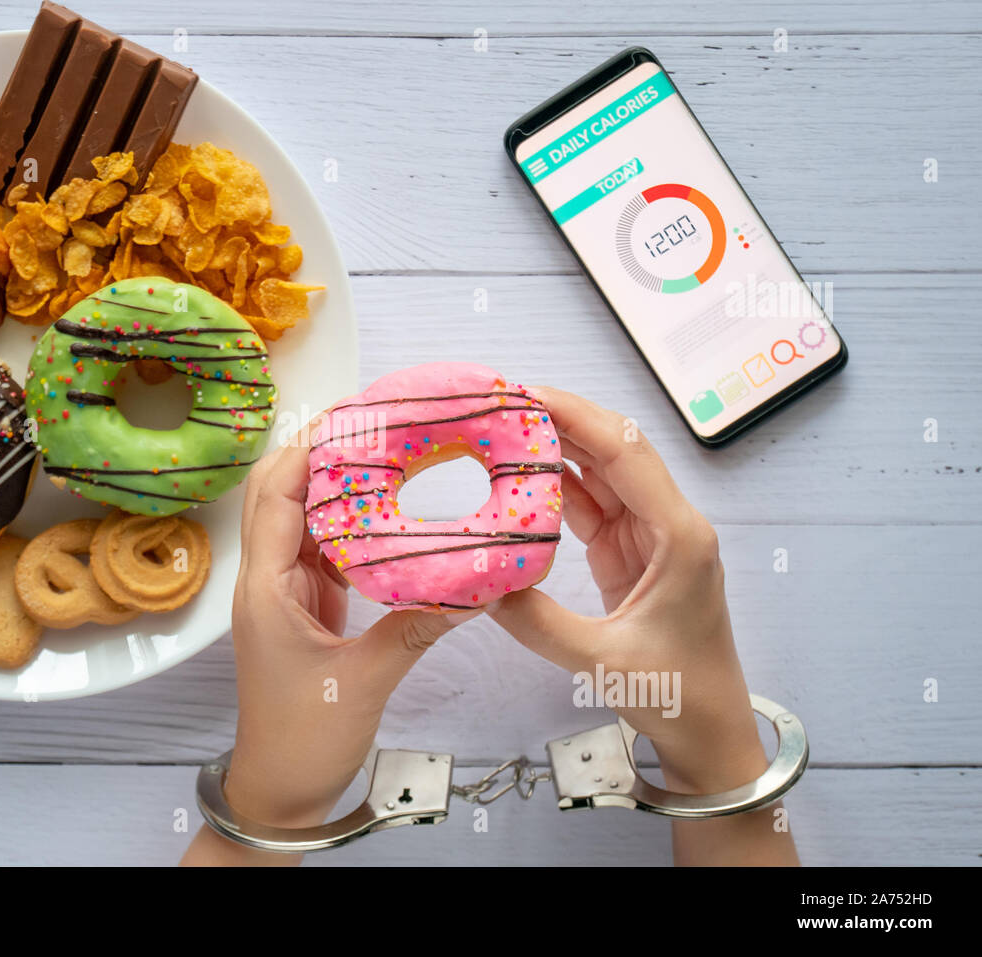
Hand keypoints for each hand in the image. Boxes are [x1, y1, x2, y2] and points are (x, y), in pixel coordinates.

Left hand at [182, 430, 478, 864]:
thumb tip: (470, 591)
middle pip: (278, 495)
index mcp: (265, 591)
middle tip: (369, 421)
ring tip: (380, 452)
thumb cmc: (301, 742)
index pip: (273, 497)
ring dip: (333, 485)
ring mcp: (284, 595)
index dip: (304, 449)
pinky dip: (349, 526)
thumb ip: (415, 630)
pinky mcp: (304, 609)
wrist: (279, 791)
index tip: (346, 415)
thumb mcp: (364, 682)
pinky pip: (322, 552)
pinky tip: (384, 514)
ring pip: (300, 520)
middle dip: (316, 453)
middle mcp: (267, 582)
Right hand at [489, 387, 763, 794]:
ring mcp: (650, 537)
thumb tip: (479, 585)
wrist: (710, 733)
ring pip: (602, 474)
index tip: (526, 393)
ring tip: (504, 427)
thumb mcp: (601, 661)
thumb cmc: (678, 696)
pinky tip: (522, 474)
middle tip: (504, 401)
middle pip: (615, 450)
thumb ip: (537, 621)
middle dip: (562, 419)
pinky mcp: (630, 555)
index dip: (576, 415)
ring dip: (557, 449)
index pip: (625, 452)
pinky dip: (557, 489)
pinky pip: (591, 507)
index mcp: (679, 535)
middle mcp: (669, 523)